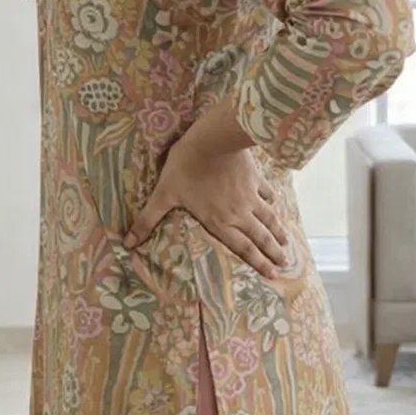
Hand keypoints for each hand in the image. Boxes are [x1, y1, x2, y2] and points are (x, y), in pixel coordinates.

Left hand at [123, 134, 290, 279]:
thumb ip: (148, 220)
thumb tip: (128, 243)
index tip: (271, 275)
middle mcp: (239, 213)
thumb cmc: (186, 168)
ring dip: (278, 232)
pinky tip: (276, 205)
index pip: (242, 248)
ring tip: (287, 244)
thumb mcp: (163, 194)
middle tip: (284, 265)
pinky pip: (267, 193)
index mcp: (219, 221)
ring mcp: (249, 196)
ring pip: (268, 219)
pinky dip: (273, 202)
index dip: (257, 263)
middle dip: (272, 253)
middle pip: (260, 237)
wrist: (213, 140)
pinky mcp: (254, 178)